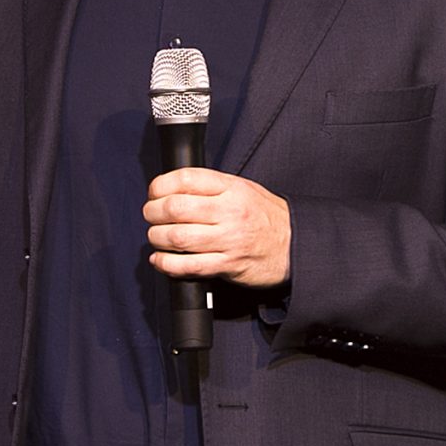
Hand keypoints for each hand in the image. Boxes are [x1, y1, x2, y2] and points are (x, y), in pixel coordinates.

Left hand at [144, 168, 292, 289]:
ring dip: (156, 238)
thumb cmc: (266, 216)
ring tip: (156, 236)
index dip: (160, 185)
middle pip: (175, 208)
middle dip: (152, 212)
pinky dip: (167, 264)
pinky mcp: (227, 265)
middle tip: (150, 215)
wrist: (296, 244)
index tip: (154, 192)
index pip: (186, 179)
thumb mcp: (244, 189)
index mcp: (231, 188)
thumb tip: (173, 188)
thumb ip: (212, 187)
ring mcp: (228, 240)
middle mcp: (229, 212)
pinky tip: (160, 260)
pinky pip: (189, 266)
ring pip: (177, 237)